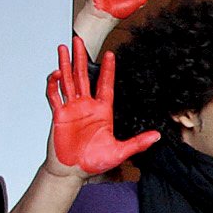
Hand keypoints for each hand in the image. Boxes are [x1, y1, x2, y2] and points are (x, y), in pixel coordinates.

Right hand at [47, 37, 155, 176]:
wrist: (72, 172)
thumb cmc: (94, 162)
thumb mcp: (121, 151)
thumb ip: (138, 142)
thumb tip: (158, 136)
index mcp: (102, 111)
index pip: (106, 84)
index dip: (108, 69)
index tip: (110, 53)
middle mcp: (86, 106)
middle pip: (83, 76)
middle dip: (81, 58)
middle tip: (79, 40)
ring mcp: (71, 108)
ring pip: (68, 80)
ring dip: (65, 64)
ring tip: (63, 47)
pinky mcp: (58, 114)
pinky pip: (54, 95)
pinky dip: (54, 84)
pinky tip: (57, 73)